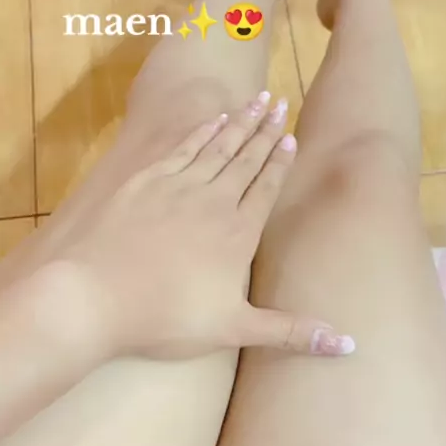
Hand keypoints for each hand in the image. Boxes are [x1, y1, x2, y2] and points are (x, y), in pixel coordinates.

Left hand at [56, 91, 354, 360]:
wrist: (96, 295)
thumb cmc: (166, 318)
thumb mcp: (235, 329)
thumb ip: (291, 331)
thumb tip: (349, 345)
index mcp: (238, 232)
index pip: (267, 187)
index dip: (280, 161)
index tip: (291, 136)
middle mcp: (214, 200)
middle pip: (247, 158)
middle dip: (266, 130)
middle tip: (280, 103)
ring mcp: (178, 186)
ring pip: (218, 146)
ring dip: (240, 122)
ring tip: (257, 100)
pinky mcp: (147, 181)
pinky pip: (183, 147)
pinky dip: (201, 131)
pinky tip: (213, 120)